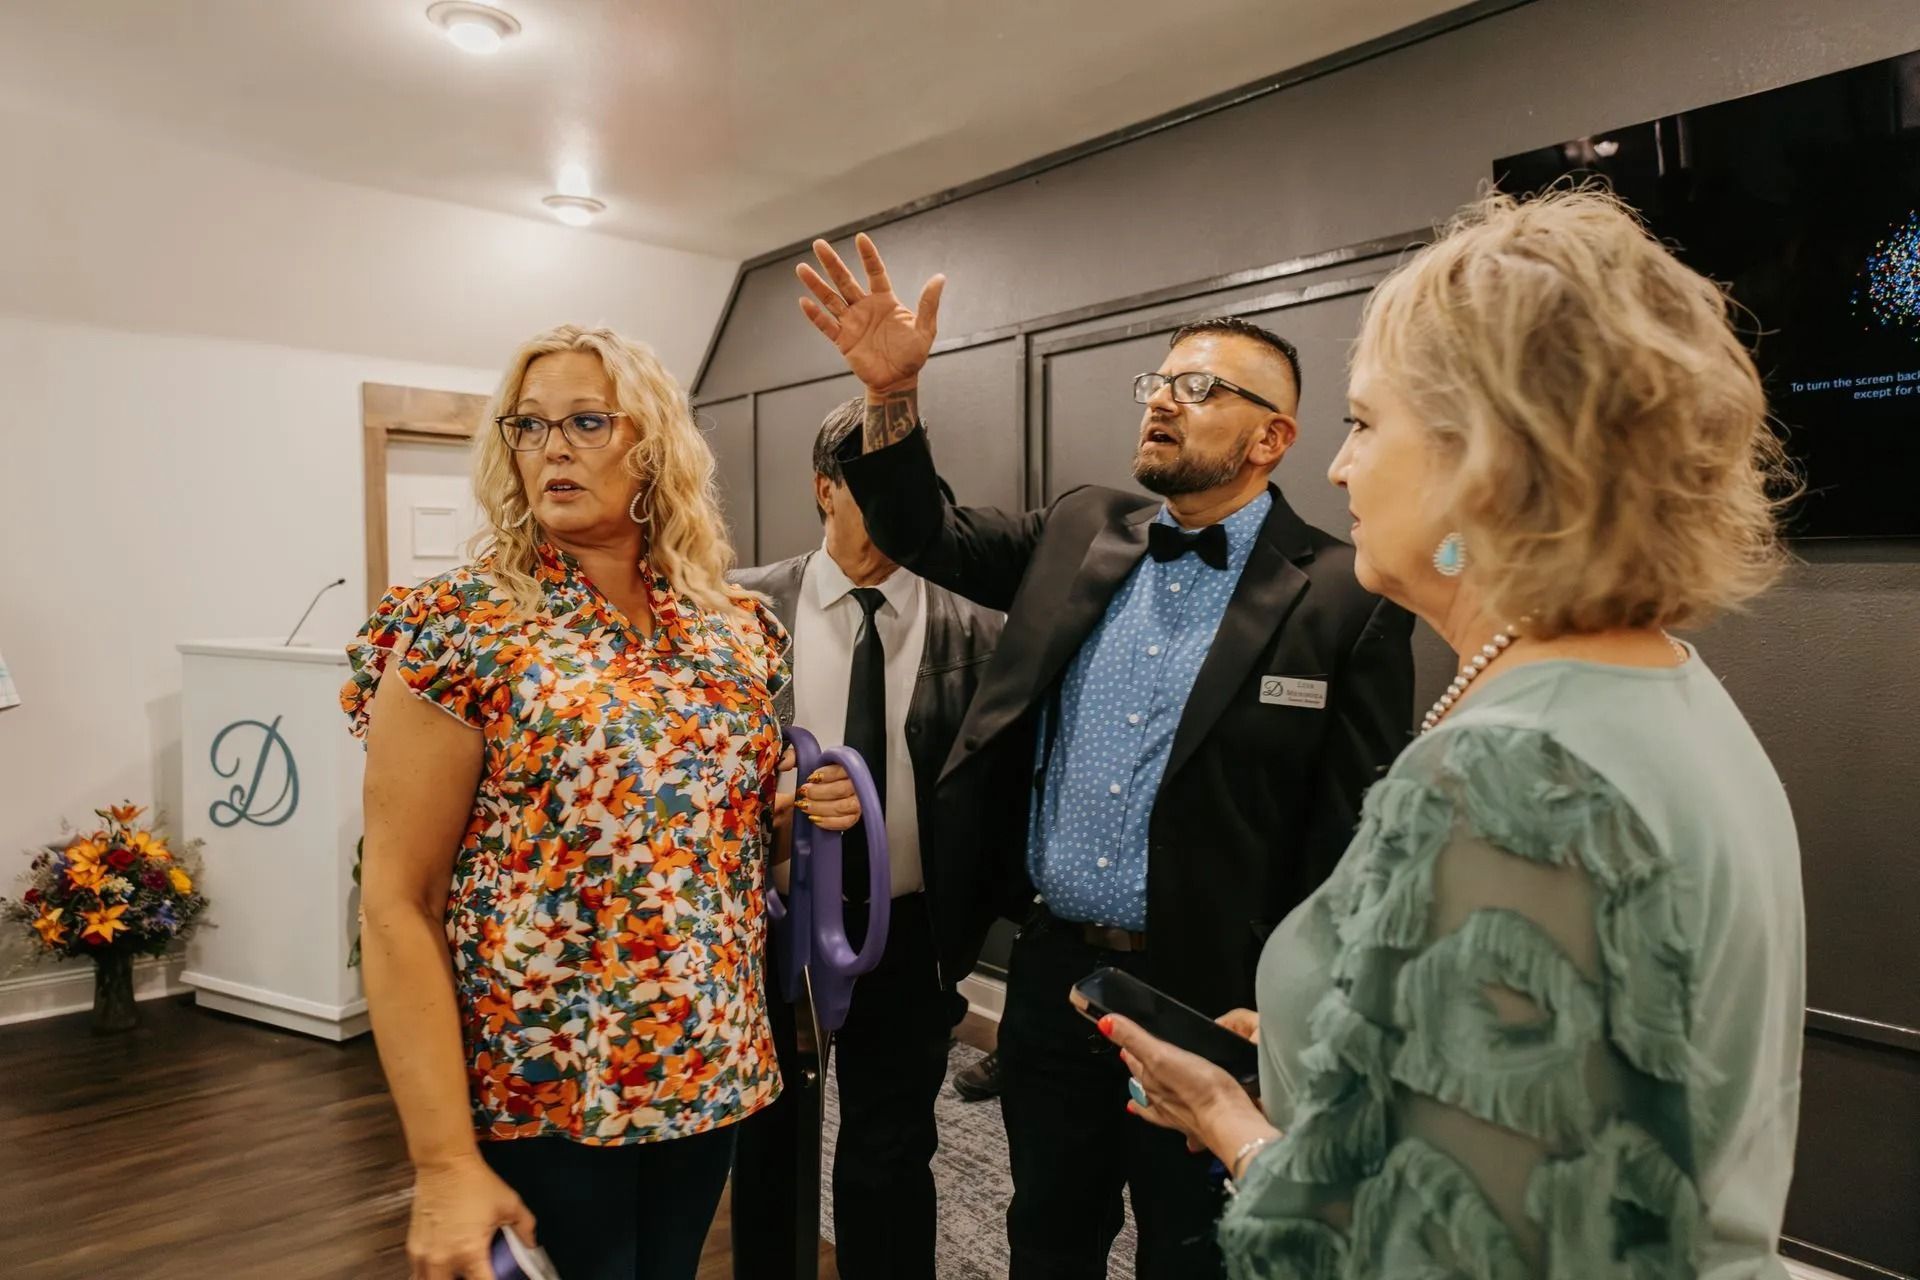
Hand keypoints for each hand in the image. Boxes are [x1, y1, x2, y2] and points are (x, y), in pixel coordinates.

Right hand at [407, 1152, 535, 1279]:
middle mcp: (443, 1260)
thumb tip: (531, 1244)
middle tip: (479, 1272)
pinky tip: (445, 1268)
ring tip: (462, 1271)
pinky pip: (418, 1274)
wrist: (444, 1164)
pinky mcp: (413, 1248)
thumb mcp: (510, 1204)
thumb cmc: (477, 1183)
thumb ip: (525, 1228)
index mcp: (469, 1252)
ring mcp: (423, 1256)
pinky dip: (431, 1276)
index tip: (500, 1276)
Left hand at [793, 763, 860, 831]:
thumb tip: (784, 764)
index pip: (843, 769)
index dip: (827, 774)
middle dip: (819, 792)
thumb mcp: (801, 765)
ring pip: (844, 806)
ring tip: (806, 806)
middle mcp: (855, 784)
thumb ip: (792, 757)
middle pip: (842, 789)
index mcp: (845, 767)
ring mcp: (856, 802)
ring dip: (821, 807)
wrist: (810, 802)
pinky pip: (845, 822)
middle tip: (804, 793)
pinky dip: (828, 821)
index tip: (811, 778)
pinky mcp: (852, 818)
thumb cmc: (811, 782)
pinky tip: (815, 818)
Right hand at [796, 233, 943, 392]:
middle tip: (819, 244)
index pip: (875, 273)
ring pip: (831, 299)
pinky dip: (815, 315)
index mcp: (885, 301)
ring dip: (816, 284)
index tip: (860, 238)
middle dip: (832, 263)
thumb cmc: (913, 355)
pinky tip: (804, 302)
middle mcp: (865, 307)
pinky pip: (826, 325)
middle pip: (845, 280)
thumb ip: (928, 303)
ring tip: (802, 267)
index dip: (868, 256)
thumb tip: (939, 277)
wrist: (898, 381)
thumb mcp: (925, 328)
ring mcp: (852, 323)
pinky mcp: (843, 340)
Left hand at [1102, 1013, 1267, 1158]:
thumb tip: (1105, 1023)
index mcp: (1151, 1084)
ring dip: (1152, 1105)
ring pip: (1161, 1111)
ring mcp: (1181, 1119)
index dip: (1129, 1053)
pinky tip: (1188, 1142)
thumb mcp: (1160, 1055)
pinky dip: (1186, 1136)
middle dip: (1139, 1078)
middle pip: (1146, 1087)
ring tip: (1141, 1105)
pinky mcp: (1201, 1130)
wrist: (1228, 1122)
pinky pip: (1189, 1134)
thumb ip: (1134, 1038)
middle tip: (1134, 1068)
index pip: (1135, 1065)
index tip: (1124, 1049)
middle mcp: (1162, 1103)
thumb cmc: (1197, 1088)